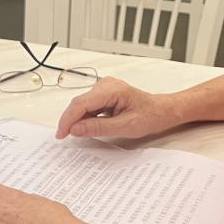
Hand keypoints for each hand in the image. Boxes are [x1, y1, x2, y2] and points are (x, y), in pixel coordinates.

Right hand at [56, 76, 182, 139]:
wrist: (161, 111)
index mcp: (112, 90)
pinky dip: (85, 118)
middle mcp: (106, 85)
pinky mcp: (104, 95)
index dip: (68, 119)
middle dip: (70, 121)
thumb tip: (75, 129)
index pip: (81, 103)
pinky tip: (87, 127)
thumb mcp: (125, 127)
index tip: (61, 134)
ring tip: (78, 134)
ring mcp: (104, 88)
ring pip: (82, 105)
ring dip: (78, 120)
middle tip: (64, 137)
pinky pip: (89, 106)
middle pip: (79, 103)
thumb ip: (99, 127)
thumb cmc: (150, 116)